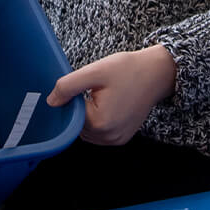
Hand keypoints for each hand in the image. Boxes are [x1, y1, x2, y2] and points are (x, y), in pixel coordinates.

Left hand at [46, 45, 176, 145]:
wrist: (157, 73)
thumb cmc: (129, 70)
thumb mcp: (95, 71)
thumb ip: (68, 86)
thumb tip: (51, 102)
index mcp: (100, 123)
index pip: (71, 116)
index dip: (73, 100)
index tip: (86, 87)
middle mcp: (109, 137)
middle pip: (79, 126)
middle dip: (82, 109)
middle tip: (95, 90)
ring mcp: (117, 140)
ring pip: (88, 131)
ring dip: (89, 117)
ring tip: (104, 97)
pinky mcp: (122, 138)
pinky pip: (100, 134)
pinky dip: (99, 121)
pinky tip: (109, 105)